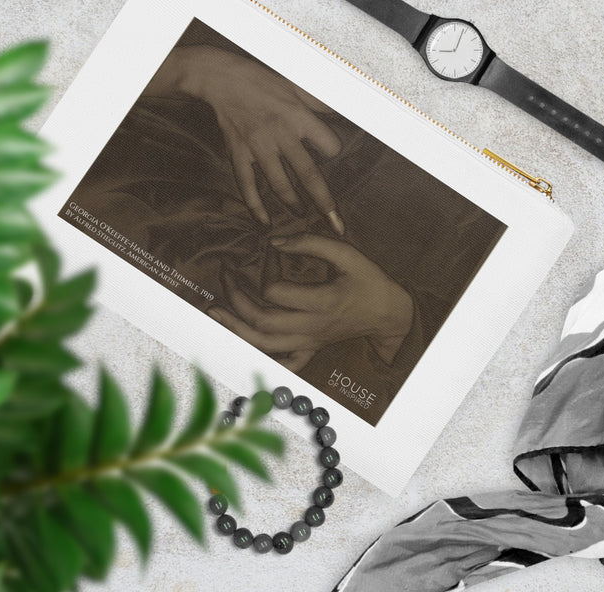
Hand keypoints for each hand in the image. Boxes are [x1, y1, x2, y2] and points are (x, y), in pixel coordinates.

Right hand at [183, 49, 344, 232]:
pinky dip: (255, 206)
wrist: (222, 79)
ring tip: (302, 215)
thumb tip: (345, 109)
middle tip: (335, 221)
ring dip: (293, 203)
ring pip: (279, 184)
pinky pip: (247, 185)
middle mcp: (281, 135)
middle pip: (308, 174)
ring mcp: (258, 147)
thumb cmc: (262, 80)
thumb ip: (320, 101)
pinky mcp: (238, 154)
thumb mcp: (297, 84)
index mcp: (299, 117)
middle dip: (324, 201)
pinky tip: (264, 222)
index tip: (331, 153)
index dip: (333, 151)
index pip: (328, 145)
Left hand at [208, 234, 413, 371]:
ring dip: (234, 328)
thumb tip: (273, 241)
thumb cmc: (369, 281)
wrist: (389, 314)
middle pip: (261, 321)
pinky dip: (259, 355)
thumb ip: (311, 243)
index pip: (275, 292)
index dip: (263, 270)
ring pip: (263, 344)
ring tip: (214, 312)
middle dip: (235, 299)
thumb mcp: (347, 253)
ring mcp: (308, 342)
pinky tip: (241, 342)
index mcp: (320, 302)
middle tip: (226, 276)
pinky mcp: (309, 349)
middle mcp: (310, 327)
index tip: (266, 253)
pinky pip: (281, 361)